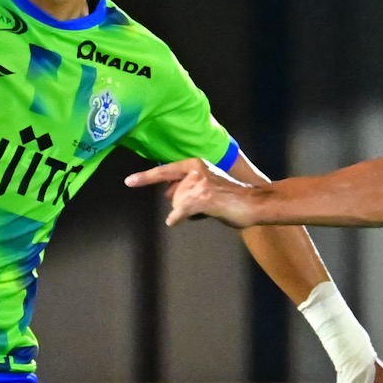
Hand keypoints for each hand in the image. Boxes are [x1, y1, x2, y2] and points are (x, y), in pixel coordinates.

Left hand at [125, 158, 260, 227]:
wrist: (254, 202)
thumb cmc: (232, 198)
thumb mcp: (208, 185)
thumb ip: (188, 187)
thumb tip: (170, 199)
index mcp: (195, 164)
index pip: (165, 171)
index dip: (145, 177)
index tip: (129, 181)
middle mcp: (194, 170)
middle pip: (172, 195)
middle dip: (183, 205)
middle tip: (208, 205)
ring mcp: (197, 184)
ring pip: (177, 206)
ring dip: (191, 213)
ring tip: (212, 209)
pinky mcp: (201, 198)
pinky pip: (179, 213)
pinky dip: (179, 219)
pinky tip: (188, 218)